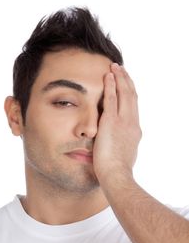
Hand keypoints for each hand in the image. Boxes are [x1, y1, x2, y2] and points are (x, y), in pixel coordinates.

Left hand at [93, 63, 141, 183]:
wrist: (117, 175)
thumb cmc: (117, 171)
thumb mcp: (124, 154)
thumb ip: (122, 144)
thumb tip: (118, 144)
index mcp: (135, 130)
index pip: (133, 107)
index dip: (130, 93)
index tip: (126, 84)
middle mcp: (132, 123)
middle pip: (132, 96)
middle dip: (127, 81)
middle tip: (121, 70)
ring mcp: (123, 121)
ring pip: (124, 93)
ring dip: (120, 78)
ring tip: (115, 67)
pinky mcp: (111, 122)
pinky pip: (112, 98)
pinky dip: (111, 85)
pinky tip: (107, 76)